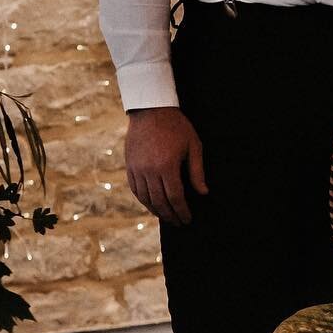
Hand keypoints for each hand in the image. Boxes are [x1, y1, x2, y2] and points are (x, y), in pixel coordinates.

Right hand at [125, 106, 206, 223]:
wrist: (150, 109)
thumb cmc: (176, 126)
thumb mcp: (193, 146)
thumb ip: (197, 171)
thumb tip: (203, 193)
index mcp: (167, 166)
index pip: (175, 198)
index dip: (182, 211)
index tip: (187, 219)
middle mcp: (149, 170)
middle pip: (160, 202)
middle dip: (171, 215)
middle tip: (179, 223)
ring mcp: (137, 169)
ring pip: (145, 198)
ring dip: (156, 211)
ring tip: (167, 217)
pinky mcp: (129, 165)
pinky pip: (135, 189)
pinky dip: (143, 200)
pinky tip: (152, 205)